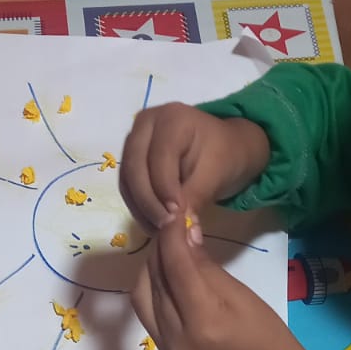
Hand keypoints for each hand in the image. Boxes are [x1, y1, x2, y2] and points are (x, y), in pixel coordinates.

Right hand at [120, 103, 269, 233]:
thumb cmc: (223, 156)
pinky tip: (153, 224)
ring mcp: (135, 139)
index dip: (164, 190)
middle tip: (165, 229)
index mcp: (171, 118)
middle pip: (134, 167)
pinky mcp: (131, 157)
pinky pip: (127, 185)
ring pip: (127, 178)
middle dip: (148, 203)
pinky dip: (138, 207)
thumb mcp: (215, 175)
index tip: (176, 218)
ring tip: (160, 231)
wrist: (223, 149)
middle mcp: (146, 123)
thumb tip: (180, 231)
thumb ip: (195, 198)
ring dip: (140, 209)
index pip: (159, 158)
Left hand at [130, 217, 319, 349]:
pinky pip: (145, 311)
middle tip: (171, 226)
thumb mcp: (239, 293)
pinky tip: (164, 275)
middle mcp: (177, 337)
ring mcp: (166, 347)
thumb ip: (205, 266)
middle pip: (155, 281)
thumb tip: (185, 232)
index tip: (173, 212)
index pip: (177, 269)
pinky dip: (150, 287)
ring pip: (142, 294)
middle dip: (160, 249)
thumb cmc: (263, 330)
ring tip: (167, 251)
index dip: (171, 237)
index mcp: (204, 322)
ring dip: (151, 267)